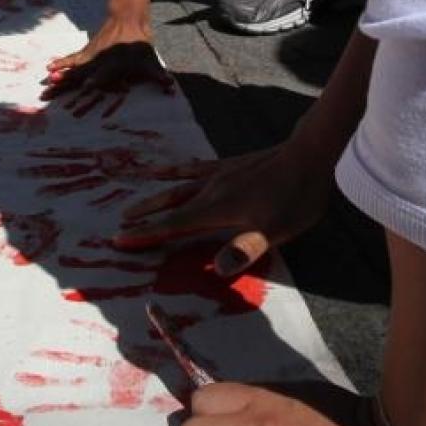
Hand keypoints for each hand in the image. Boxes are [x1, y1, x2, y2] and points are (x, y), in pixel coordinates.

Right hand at [41, 14, 173, 100]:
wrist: (127, 19)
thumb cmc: (139, 42)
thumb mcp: (149, 58)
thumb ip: (157, 74)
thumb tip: (171, 85)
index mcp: (114, 62)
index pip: (104, 73)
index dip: (97, 79)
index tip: (88, 85)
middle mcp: (99, 60)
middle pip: (82, 73)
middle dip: (69, 82)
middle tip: (54, 90)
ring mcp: (91, 55)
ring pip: (74, 68)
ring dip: (60, 76)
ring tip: (46, 84)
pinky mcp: (87, 52)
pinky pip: (72, 60)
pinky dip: (61, 64)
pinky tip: (48, 69)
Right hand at [114, 132, 331, 263]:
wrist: (307, 155)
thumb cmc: (293, 197)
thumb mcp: (274, 230)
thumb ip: (244, 248)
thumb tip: (217, 270)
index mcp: (216, 208)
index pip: (173, 224)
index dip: (147, 233)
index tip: (119, 240)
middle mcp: (210, 190)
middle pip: (169, 205)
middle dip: (143, 216)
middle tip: (119, 226)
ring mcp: (218, 175)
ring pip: (176, 187)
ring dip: (154, 197)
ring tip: (132, 203)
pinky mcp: (228, 165)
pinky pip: (193, 169)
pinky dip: (175, 171)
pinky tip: (167, 170)